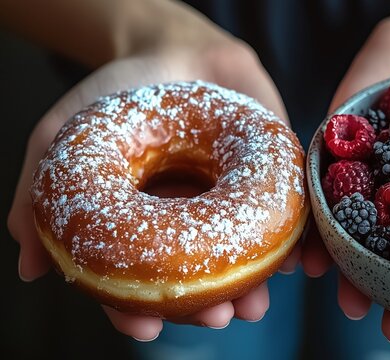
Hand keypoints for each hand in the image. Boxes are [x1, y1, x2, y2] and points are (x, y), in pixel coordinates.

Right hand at [7, 21, 296, 340]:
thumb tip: (29, 268)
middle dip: (206, 305)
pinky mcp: (267, 176)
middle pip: (198, 277)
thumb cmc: (118, 92)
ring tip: (254, 303)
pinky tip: (291, 260)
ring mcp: (230, 202)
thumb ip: (40, 193)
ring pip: (243, 256)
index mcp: (145, 222)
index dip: (138, 309)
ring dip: (251, 286)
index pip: (140, 279)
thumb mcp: (66, 135)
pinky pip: (282, 214)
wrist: (176, 48)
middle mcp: (190, 221)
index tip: (144, 328)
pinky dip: (290, 241)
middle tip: (216, 318)